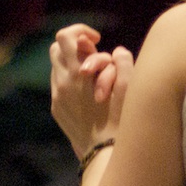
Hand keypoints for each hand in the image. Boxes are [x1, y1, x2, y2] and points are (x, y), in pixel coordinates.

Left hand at [50, 24, 133, 158]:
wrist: (104, 154)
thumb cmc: (121, 122)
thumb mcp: (128, 89)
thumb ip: (122, 63)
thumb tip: (116, 51)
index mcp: (78, 75)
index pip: (66, 37)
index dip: (81, 32)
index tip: (96, 40)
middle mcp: (61, 84)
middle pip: (56, 48)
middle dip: (75, 46)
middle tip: (94, 56)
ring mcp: (56, 97)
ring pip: (57, 66)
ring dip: (73, 64)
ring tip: (92, 76)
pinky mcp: (56, 109)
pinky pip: (58, 84)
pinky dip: (71, 80)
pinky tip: (88, 93)